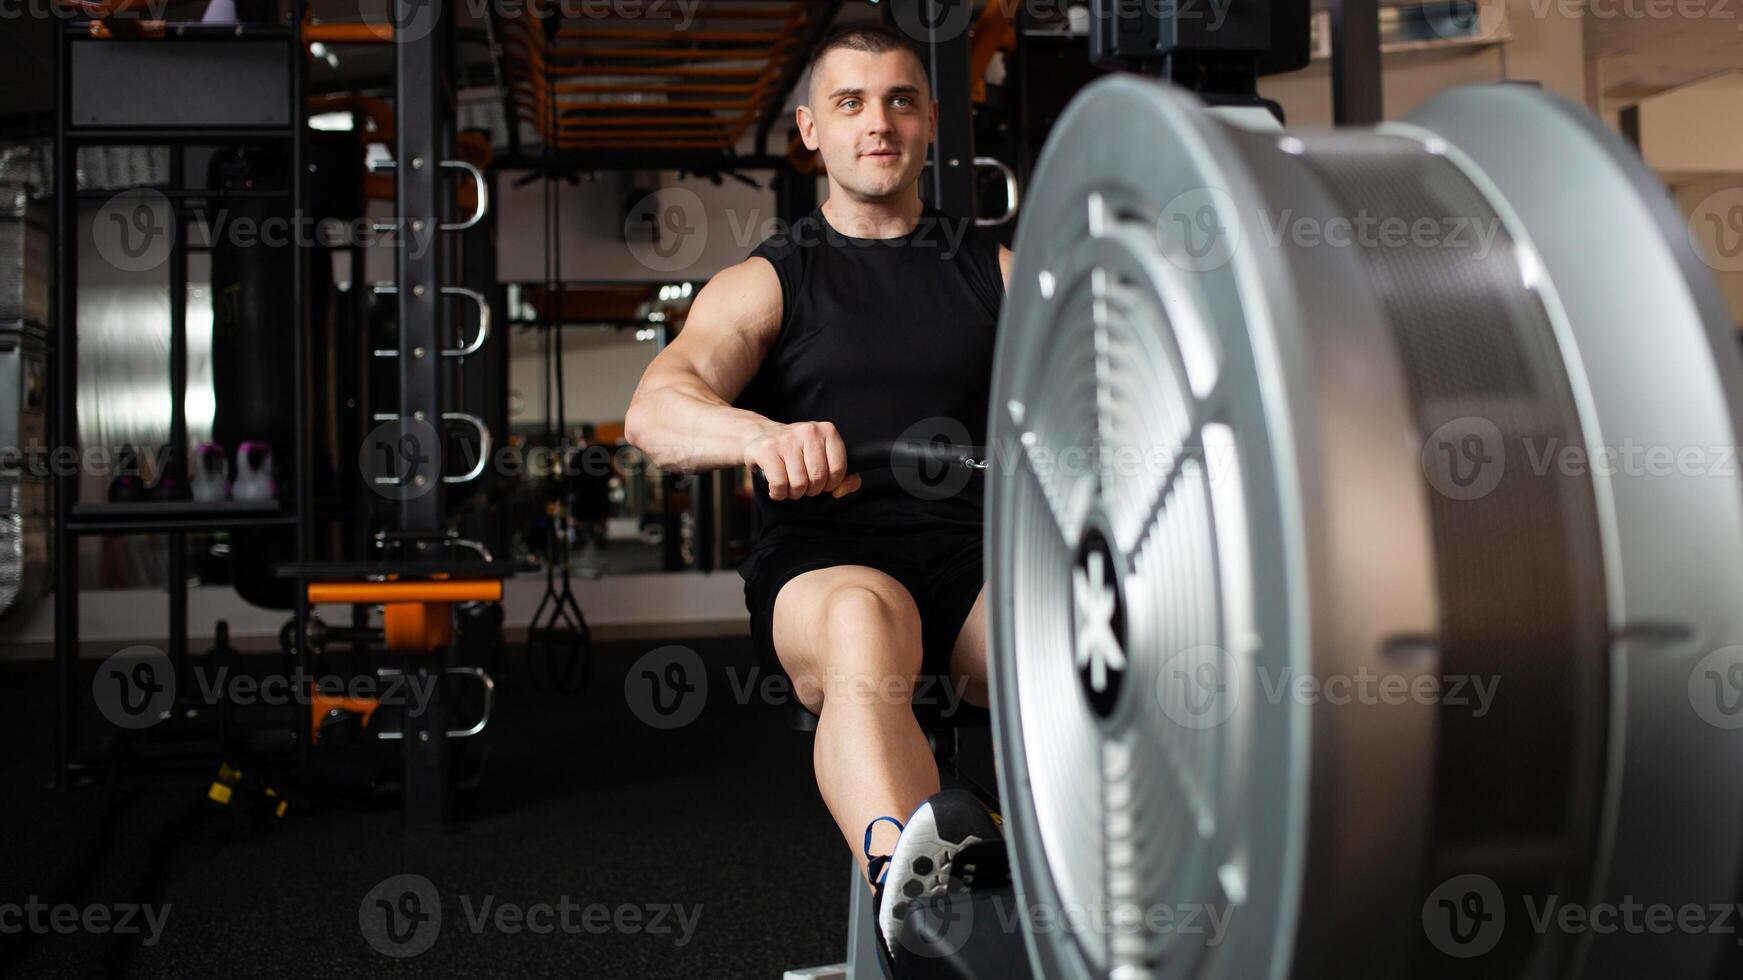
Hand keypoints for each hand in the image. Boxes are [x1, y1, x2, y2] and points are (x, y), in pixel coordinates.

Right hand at [741, 420, 862, 499]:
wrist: (759, 435)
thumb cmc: (795, 451)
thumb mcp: (823, 457)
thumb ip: (844, 477)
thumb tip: (840, 491)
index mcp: (827, 431)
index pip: (838, 468)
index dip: (830, 483)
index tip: (821, 481)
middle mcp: (808, 431)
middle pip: (818, 478)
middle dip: (810, 489)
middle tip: (802, 483)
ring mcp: (787, 440)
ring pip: (799, 483)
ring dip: (793, 492)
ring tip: (788, 482)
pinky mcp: (768, 450)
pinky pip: (780, 484)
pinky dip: (778, 493)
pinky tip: (776, 486)